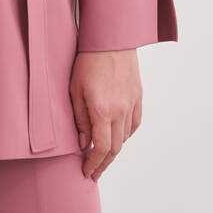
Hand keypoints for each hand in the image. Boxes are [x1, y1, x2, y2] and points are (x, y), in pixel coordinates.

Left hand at [69, 49, 141, 180]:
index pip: (100, 148)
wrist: (110, 39)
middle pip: (115, 148)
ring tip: (102, 157)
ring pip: (125, 137)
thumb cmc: (87, 61)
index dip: (93, 164)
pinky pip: (134, 124)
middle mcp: (120, 110)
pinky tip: (116, 138)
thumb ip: (80, 118)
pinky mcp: (138, 97)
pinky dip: (125, 135)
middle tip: (93, 173)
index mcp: (102, 110)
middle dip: (103, 164)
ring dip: (113, 151)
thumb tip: (83, 142)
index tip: (87, 172)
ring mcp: (132, 104)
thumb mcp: (75, 90)